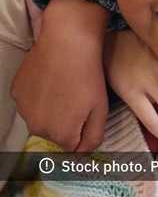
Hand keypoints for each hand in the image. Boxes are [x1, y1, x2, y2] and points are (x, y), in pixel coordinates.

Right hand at [11, 0, 109, 150]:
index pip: (72, 146)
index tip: (88, 112)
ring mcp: (23, 109)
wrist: (67, 44)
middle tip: (79, 97)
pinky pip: (30, 101)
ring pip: (41, 117)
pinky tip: (51, 79)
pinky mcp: (16, 92)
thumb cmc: (89, 77)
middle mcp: (37, 128)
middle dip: (67, 121)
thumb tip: (83, 152)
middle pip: (55, 133)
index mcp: (60, 134)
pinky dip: (39, 95)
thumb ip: (93, 137)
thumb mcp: (101, 110)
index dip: (83, 130)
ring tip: (66, 87)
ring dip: (52, 109)